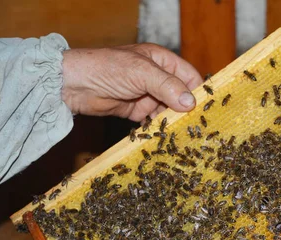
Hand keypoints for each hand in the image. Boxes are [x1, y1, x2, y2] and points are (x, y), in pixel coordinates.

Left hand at [61, 43, 202, 121]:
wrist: (73, 85)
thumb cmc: (106, 68)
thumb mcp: (141, 72)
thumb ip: (167, 86)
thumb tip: (190, 102)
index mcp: (161, 61)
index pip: (189, 76)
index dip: (198, 92)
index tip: (206, 108)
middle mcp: (157, 78)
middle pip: (181, 96)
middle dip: (187, 111)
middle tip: (196, 126)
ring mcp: (147, 95)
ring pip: (169, 111)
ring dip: (174, 122)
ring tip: (183, 135)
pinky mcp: (137, 111)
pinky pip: (155, 122)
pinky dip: (160, 129)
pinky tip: (165, 138)